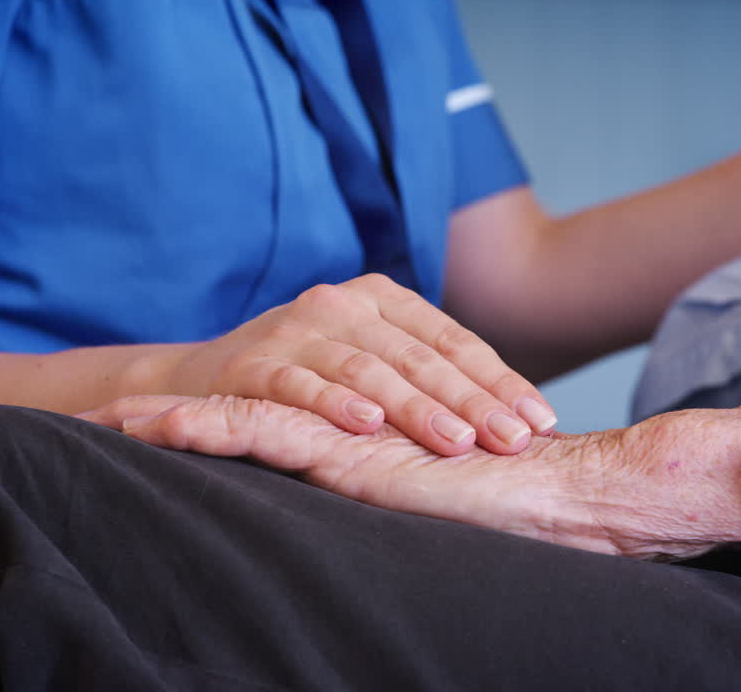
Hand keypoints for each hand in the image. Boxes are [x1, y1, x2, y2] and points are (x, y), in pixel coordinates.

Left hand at [79, 395, 740, 561]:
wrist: (563, 497)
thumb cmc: (513, 509)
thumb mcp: (431, 502)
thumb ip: (389, 490)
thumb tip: (372, 497)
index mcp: (361, 438)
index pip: (271, 416)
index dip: (210, 418)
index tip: (150, 424)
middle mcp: (346, 422)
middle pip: (244, 402)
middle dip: (174, 409)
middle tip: (103, 412)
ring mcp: (344, 428)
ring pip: (237, 407)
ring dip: (167, 416)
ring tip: (102, 418)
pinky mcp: (349, 446)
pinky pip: (258, 429)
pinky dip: (197, 426)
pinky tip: (148, 426)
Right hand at [158, 274, 556, 457]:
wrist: (201, 383)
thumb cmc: (308, 380)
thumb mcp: (370, 361)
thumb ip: (426, 375)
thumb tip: (515, 418)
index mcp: (381, 298)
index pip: (453, 340)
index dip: (499, 380)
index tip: (539, 421)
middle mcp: (341, 303)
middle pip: (419, 355)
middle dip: (472, 401)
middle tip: (514, 440)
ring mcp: (294, 329)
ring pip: (367, 368)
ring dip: (415, 408)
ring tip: (458, 442)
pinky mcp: (251, 363)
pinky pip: (299, 384)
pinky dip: (333, 404)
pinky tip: (368, 427)